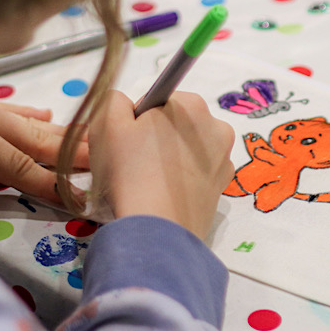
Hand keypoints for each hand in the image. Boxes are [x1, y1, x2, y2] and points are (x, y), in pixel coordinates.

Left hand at [0, 87, 88, 203]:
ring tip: (95, 141)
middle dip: (74, 153)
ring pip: (27, 123)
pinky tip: (49, 119)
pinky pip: (9, 109)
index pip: (24, 169)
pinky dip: (32, 116)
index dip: (55, 186)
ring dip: (62, 135)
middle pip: (36, 140)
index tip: (85, 200)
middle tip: (112, 160)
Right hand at [89, 90, 235, 237]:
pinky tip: (165, 194)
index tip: (127, 142)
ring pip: (187, 149)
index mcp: (190, 104)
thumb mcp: (105, 123)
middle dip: (155, 138)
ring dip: (170, 159)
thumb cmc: (129, 171)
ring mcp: (224, 158)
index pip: (155, 102)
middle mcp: (216, 126)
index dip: (135, 121)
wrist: (156, 230)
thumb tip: (125, 105)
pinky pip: (198, 173)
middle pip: (174, 124)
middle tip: (134, 163)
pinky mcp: (223, 186)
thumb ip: (114, 100)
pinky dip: (183, 179)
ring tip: (149, 182)